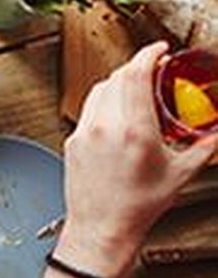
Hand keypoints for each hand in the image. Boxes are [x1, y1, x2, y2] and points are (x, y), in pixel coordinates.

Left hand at [54, 42, 217, 277]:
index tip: (159, 49)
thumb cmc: (137, 206)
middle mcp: (104, 127)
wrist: (102, 228)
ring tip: (137, 88)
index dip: (148, 54)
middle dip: (137, 66)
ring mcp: (85, 133)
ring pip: (98, 90)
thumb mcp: (181, 172)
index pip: (136, 75)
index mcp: (133, 130)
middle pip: (117, 77)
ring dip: (118, 81)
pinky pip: (88, 109)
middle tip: (154, 68)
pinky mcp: (73, 141)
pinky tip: (118, 111)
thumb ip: (205, 145)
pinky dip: (104, 100)